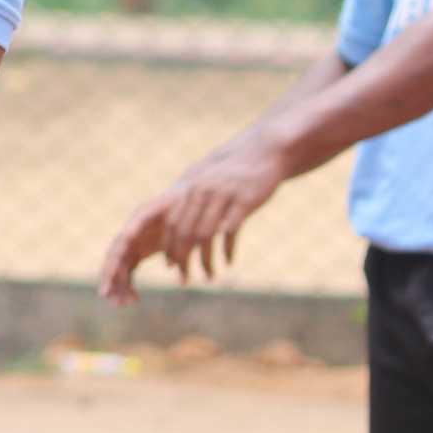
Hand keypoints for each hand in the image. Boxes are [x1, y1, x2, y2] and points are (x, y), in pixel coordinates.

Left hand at [98, 137, 287, 301]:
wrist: (262, 154)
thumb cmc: (231, 172)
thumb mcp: (206, 181)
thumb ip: (190, 200)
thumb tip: (174, 225)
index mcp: (190, 188)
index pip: (173, 223)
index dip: (170, 246)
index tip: (171, 266)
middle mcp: (203, 191)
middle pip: (186, 231)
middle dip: (183, 258)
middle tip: (185, 279)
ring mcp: (223, 196)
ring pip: (207, 235)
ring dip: (205, 260)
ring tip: (209, 276)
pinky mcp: (244, 201)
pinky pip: (231, 231)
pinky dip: (227, 250)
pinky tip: (228, 262)